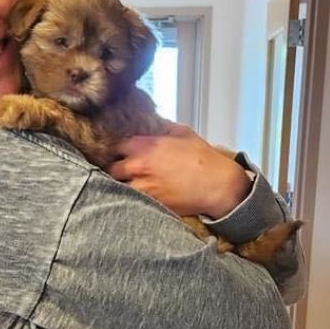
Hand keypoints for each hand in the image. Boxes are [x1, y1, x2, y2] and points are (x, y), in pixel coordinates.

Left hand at [107, 122, 251, 218]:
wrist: (217, 185)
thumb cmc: (203, 158)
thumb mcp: (184, 134)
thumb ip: (164, 128)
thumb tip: (155, 124)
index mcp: (144, 146)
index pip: (117, 146)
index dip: (119, 150)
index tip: (122, 153)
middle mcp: (138, 165)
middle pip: (112, 168)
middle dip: (116, 170)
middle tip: (122, 172)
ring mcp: (142, 187)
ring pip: (117, 188)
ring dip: (121, 186)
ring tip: (126, 187)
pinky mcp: (149, 204)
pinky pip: (130, 202)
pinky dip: (130, 200)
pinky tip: (135, 199)